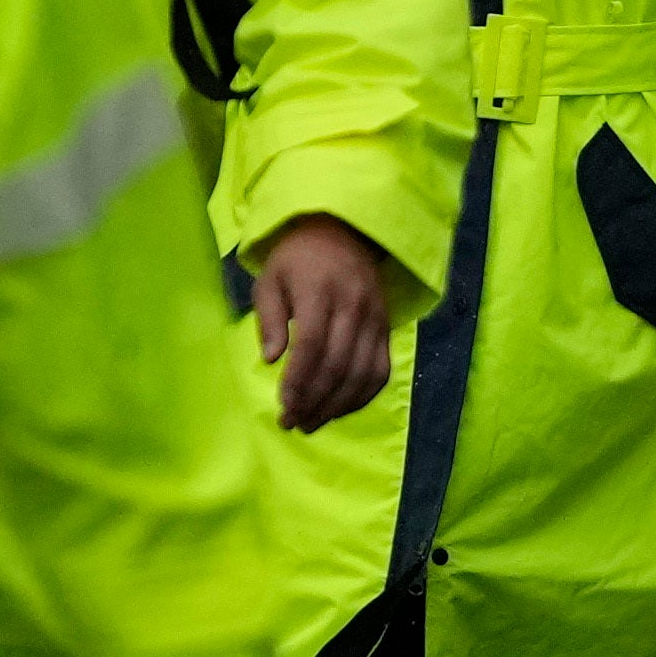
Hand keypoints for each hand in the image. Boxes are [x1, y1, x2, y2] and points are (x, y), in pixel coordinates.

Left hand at [246, 214, 411, 432]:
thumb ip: (268, 318)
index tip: (282, 405)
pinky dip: (362, 396)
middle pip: (337, 364)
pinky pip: (381, 370)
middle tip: (292, 423)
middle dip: (313, 400)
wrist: (342, 233)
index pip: (312, 344)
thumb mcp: (269, 279)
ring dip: (337, 406)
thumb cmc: (296, 260)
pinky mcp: (387, 328)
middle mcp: (354, 305)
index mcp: (320, 290)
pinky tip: (340, 409)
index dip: (298, 380)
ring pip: (362, 373)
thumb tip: (270, 359)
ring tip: (312, 423)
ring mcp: (376, 318)